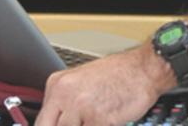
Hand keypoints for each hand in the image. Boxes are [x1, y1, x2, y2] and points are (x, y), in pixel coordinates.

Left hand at [36, 45, 174, 125]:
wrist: (146, 68)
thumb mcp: (83, 81)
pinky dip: (103, 125)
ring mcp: (82, 109)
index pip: (41, 122)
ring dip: (86, 125)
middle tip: (83, 121)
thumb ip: (66, 102)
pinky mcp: (99, 120)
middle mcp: (66, 95)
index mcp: (59, 84)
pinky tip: (110, 118)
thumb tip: (59, 122)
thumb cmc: (121, 73)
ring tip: (99, 117)